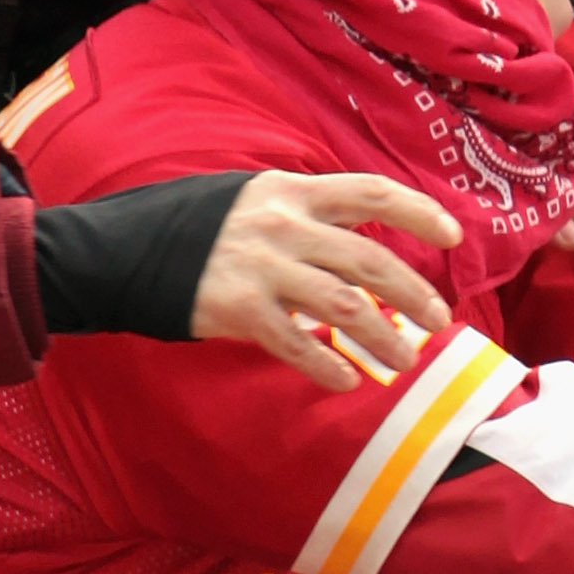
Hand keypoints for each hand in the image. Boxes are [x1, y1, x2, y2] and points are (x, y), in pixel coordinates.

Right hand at [189, 173, 460, 387]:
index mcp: (293, 192)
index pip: (372, 193)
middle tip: (439, 321)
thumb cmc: (198, 227)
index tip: (454, 235)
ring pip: (345, 307)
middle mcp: (284, 226)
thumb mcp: (255, 200)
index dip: (419, 212)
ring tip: (406, 361)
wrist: (119, 252)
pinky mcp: (238, 309)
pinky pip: (296, 344)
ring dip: (383, 338)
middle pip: (371, 261)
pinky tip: (348, 381)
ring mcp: (261, 268)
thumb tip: (364, 251)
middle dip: (415, 294)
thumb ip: (307, 216)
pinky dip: (327, 365)